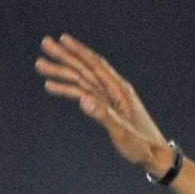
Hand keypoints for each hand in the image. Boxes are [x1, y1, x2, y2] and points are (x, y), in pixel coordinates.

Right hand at [36, 35, 178, 177]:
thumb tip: (83, 99)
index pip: (95, 65)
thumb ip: (103, 115)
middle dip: (65, 56)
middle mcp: (112, 89)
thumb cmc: (141, 144)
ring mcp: (107, 98)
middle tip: (45, 44)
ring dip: (61, 71)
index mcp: (119, 90)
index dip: (79, 51)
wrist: (153, 154)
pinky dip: (66, 88)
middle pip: (84, 68)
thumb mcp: (122, 132)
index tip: (62, 39)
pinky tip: (52, 86)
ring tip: (41, 65)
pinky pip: (82, 93)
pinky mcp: (103, 107)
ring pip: (80, 79)